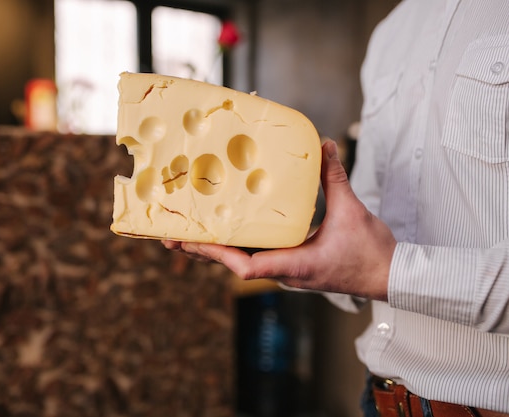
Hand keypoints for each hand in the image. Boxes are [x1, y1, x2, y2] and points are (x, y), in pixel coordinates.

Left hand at [162, 140, 395, 300]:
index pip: (247, 267)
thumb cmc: (371, 253)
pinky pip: (254, 256)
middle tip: (170, 236)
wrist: (388, 276)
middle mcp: (284, 271)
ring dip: (211, 249)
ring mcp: (285, 270)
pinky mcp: (290, 265)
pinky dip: (233, 245)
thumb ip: (335, 177)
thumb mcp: (352, 211)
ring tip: (184, 234)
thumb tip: (325, 146)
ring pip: (239, 262)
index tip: (194, 241)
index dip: (218, 254)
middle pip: (232, 265)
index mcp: (295, 265)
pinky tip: (221, 232)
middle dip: (201, 250)